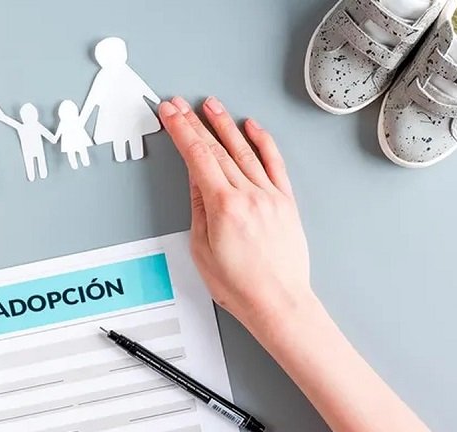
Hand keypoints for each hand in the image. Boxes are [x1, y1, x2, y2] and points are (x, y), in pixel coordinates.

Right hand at [158, 97, 312, 328]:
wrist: (278, 302)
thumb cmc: (240, 286)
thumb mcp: (202, 249)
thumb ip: (198, 209)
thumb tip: (196, 181)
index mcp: (224, 207)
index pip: (197, 157)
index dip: (181, 131)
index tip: (170, 113)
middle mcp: (249, 195)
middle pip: (217, 149)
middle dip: (195, 123)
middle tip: (181, 104)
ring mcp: (270, 195)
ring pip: (244, 150)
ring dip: (226, 124)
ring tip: (211, 105)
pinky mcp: (285, 202)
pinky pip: (274, 164)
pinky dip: (263, 142)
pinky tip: (252, 127)